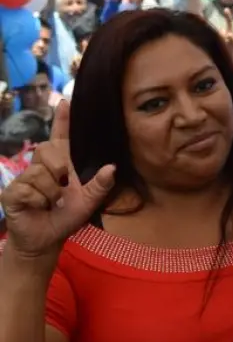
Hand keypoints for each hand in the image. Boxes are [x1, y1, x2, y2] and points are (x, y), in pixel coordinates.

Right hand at [0, 101, 115, 261]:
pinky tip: (38, 207)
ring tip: (51, 203)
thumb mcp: (89, 202)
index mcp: (61, 165)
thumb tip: (112, 168)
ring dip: (51, 192)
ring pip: (39, 173)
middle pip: (46, 149)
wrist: (47, 239)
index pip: (60, 138)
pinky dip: (38, 200)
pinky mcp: (12, 193)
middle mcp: (41, 167)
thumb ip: (101, 186)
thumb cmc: (65, 217)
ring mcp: (24, 179)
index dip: (63, 120)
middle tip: (64, 185)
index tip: (66, 102)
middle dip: (58, 167)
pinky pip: (27, 189)